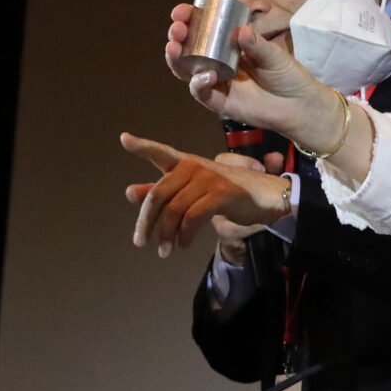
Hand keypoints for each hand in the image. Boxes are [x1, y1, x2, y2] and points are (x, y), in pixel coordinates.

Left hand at [121, 133, 287, 257]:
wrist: (267, 196)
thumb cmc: (228, 192)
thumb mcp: (193, 192)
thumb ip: (162, 193)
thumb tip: (129, 193)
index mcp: (186, 163)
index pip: (161, 152)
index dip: (142, 146)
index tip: (124, 139)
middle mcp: (195, 166)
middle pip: (159, 194)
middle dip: (146, 221)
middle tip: (140, 242)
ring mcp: (209, 178)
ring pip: (175, 209)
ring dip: (166, 234)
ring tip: (165, 251)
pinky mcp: (222, 193)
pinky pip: (193, 217)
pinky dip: (185, 235)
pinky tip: (184, 244)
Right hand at [164, 5, 338, 147]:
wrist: (299, 105)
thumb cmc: (287, 76)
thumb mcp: (274, 55)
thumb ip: (257, 45)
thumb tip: (241, 30)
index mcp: (228, 47)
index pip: (202, 30)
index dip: (189, 20)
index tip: (183, 10)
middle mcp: (217, 63)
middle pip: (188, 49)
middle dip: (178, 36)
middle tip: (177, 27)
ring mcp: (216, 82)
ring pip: (186, 70)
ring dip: (176, 58)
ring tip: (175, 46)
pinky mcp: (219, 102)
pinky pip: (201, 92)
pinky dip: (198, 83)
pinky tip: (206, 75)